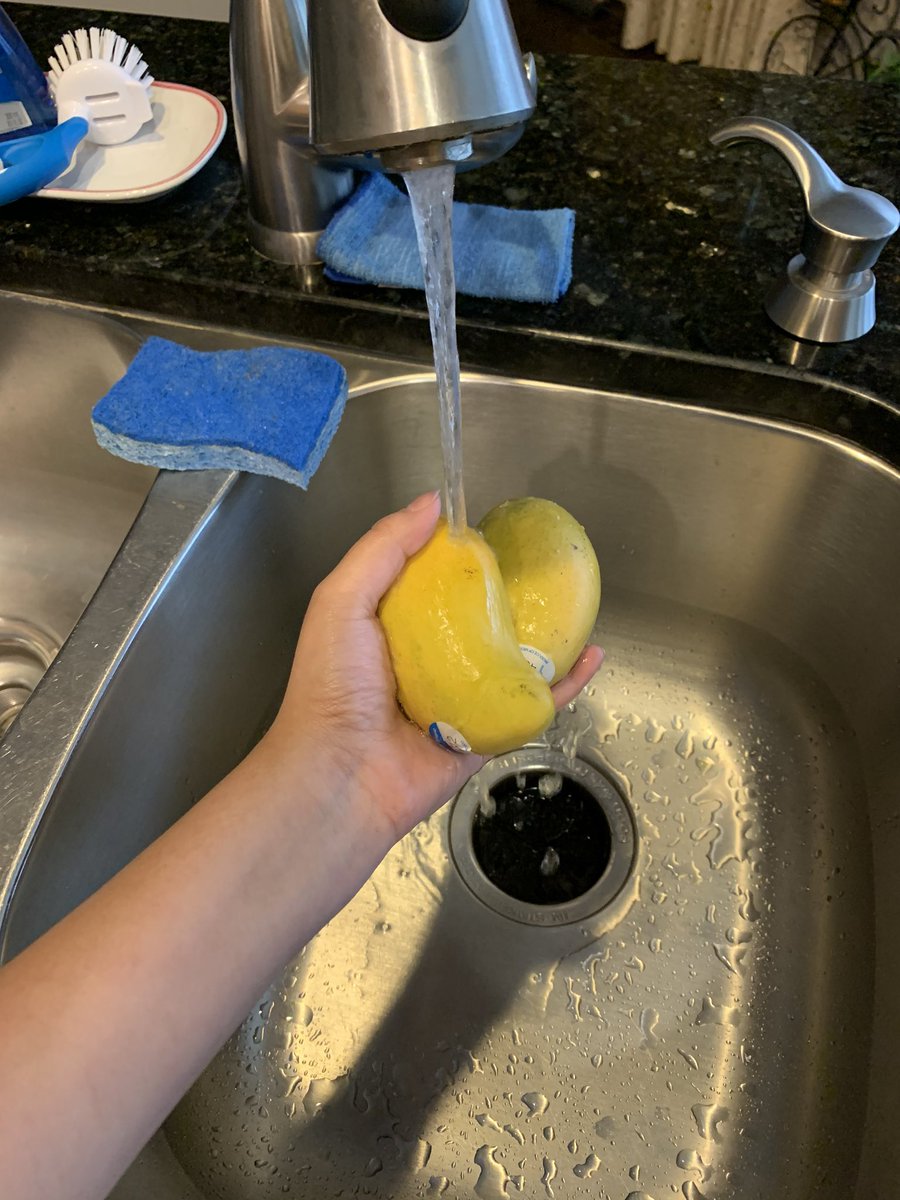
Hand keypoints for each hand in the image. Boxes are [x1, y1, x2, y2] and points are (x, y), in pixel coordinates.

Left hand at [263, 491, 604, 844]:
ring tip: (574, 604)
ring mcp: (459, 697)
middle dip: (508, 593)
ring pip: (511, 660)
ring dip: (544, 635)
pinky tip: (590, 657)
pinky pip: (531, 705)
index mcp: (390, 626)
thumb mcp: (343, 600)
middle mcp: (427, 659)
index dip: (458, 554)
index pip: (431, 580)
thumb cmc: (332, 687)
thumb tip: (431, 504)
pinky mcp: (486, 733)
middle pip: (477, 618)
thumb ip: (382, 548)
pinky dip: (565, 683)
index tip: (490, 530)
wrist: (341, 775)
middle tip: (541, 566)